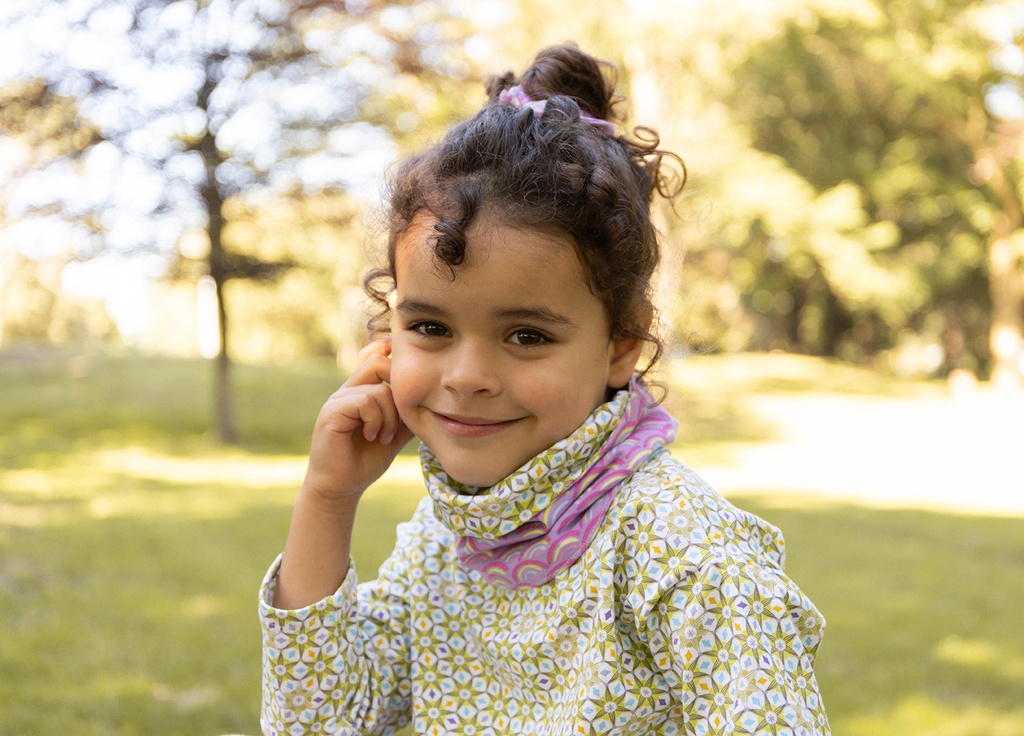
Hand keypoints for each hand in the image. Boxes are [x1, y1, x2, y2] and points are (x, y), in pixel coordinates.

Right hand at [302, 340, 413, 508]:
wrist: (341, 487)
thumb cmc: (365, 461)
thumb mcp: (394, 434)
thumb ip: (407, 415)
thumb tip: (431, 401)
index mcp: (360, 391)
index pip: (374, 357)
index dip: (390, 354)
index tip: (410, 371)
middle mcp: (347, 390)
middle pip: (377, 363)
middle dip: (398, 389)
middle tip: (399, 419)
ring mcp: (337, 400)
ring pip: (378, 389)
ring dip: (390, 417)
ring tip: (383, 436)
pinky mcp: (332, 412)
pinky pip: (365, 401)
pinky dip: (377, 421)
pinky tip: (373, 437)